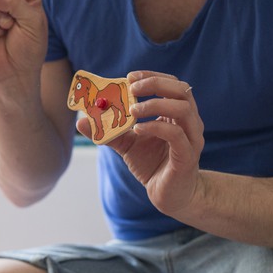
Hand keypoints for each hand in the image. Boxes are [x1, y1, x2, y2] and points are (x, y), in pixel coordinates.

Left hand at [90, 71, 203, 217]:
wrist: (168, 195)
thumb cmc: (152, 165)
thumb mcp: (126, 144)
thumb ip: (109, 131)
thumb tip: (81, 121)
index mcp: (177, 114)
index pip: (172, 84)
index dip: (152, 76)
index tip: (129, 77)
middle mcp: (189, 122)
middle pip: (181, 90)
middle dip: (155, 84)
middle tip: (131, 88)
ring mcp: (191, 138)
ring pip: (182, 108)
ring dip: (155, 104)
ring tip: (132, 110)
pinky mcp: (187, 155)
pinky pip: (175, 134)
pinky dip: (155, 127)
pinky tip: (137, 130)